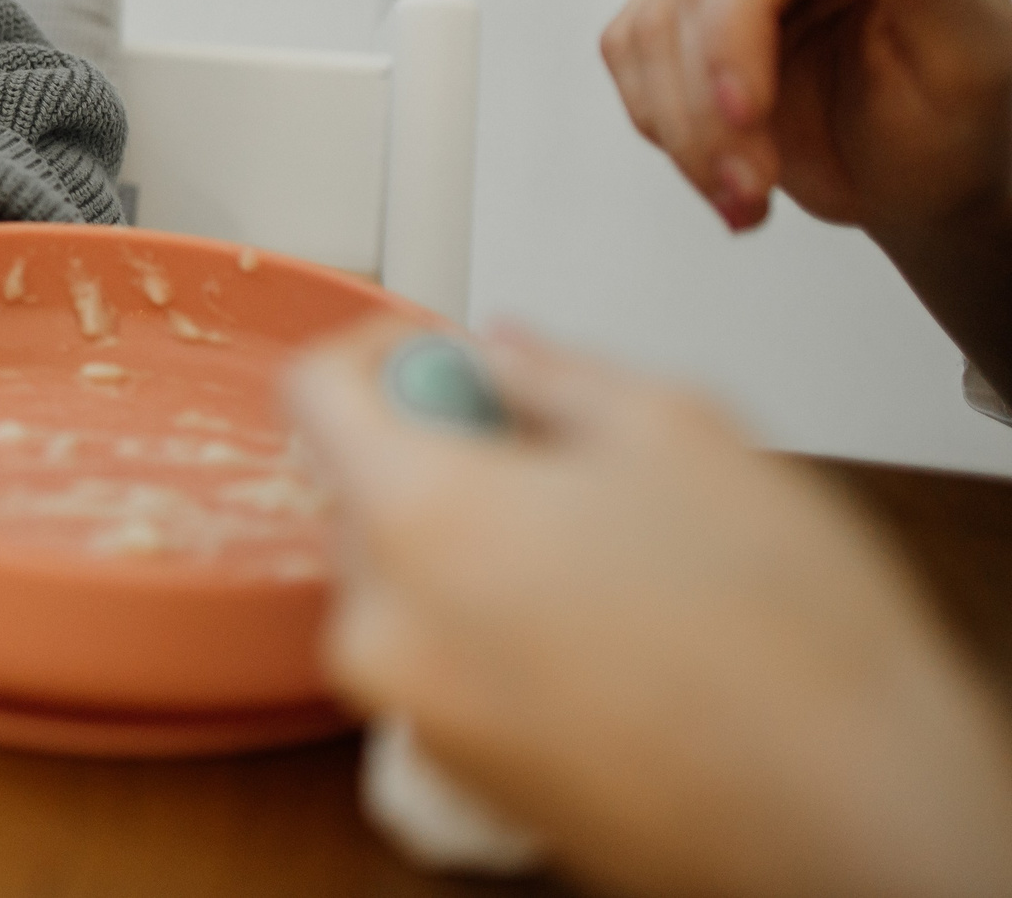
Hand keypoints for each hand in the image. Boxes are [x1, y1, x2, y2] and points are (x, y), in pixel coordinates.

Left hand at [288, 320, 1011, 897]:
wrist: (853, 816)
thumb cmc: (783, 637)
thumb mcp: (676, 429)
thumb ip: (553, 373)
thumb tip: (500, 356)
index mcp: (418, 518)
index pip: (315, 391)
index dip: (380, 350)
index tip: (439, 354)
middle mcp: (384, 623)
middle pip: (361, 489)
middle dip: (442, 454)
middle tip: (552, 453)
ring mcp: (413, 710)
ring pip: (406, 577)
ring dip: (473, 542)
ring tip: (606, 554)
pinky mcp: (458, 770)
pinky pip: (442, 659)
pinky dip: (495, 624)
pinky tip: (606, 630)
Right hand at [600, 0, 1011, 236]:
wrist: (927, 173)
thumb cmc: (959, 115)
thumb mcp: (968, 53)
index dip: (734, 27)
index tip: (745, 111)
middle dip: (710, 106)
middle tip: (753, 183)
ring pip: (651, 36)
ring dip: (690, 134)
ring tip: (749, 194)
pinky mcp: (680, 19)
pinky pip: (630, 63)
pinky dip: (669, 134)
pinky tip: (726, 172)